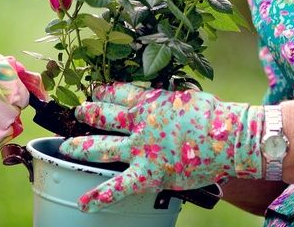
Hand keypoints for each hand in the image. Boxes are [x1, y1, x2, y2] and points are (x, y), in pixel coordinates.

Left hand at [59, 83, 264, 210]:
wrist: (227, 136)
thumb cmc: (215, 116)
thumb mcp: (187, 97)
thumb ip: (170, 101)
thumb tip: (169, 102)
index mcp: (150, 101)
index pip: (120, 93)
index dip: (105, 91)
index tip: (96, 90)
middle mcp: (139, 123)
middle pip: (105, 116)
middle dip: (88, 113)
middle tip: (78, 112)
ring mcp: (140, 148)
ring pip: (102, 146)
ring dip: (81, 147)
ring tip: (66, 148)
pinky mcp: (148, 173)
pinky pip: (119, 186)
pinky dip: (100, 195)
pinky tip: (84, 202)